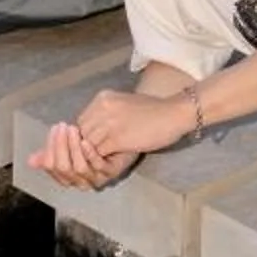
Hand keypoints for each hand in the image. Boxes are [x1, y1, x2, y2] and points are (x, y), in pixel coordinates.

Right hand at [26, 120, 136, 191]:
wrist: (127, 133)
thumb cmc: (99, 140)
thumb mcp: (74, 143)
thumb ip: (54, 151)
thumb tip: (30, 160)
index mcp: (70, 175)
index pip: (52, 167)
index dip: (50, 149)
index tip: (54, 130)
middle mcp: (82, 180)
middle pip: (64, 169)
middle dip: (60, 147)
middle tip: (62, 128)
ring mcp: (97, 177)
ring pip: (79, 168)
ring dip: (73, 148)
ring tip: (73, 130)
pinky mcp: (111, 172)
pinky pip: (98, 167)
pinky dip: (89, 154)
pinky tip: (86, 141)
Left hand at [75, 86, 198, 160]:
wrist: (174, 113)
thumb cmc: (153, 111)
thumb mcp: (123, 105)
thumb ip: (105, 115)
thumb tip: (89, 133)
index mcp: (103, 98)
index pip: (81, 121)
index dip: (85, 135)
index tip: (95, 143)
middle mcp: (102, 107)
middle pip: (82, 133)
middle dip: (88, 146)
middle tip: (99, 153)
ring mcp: (109, 122)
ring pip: (88, 144)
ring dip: (96, 153)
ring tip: (108, 156)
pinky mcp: (118, 138)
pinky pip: (100, 153)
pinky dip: (105, 158)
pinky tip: (115, 157)